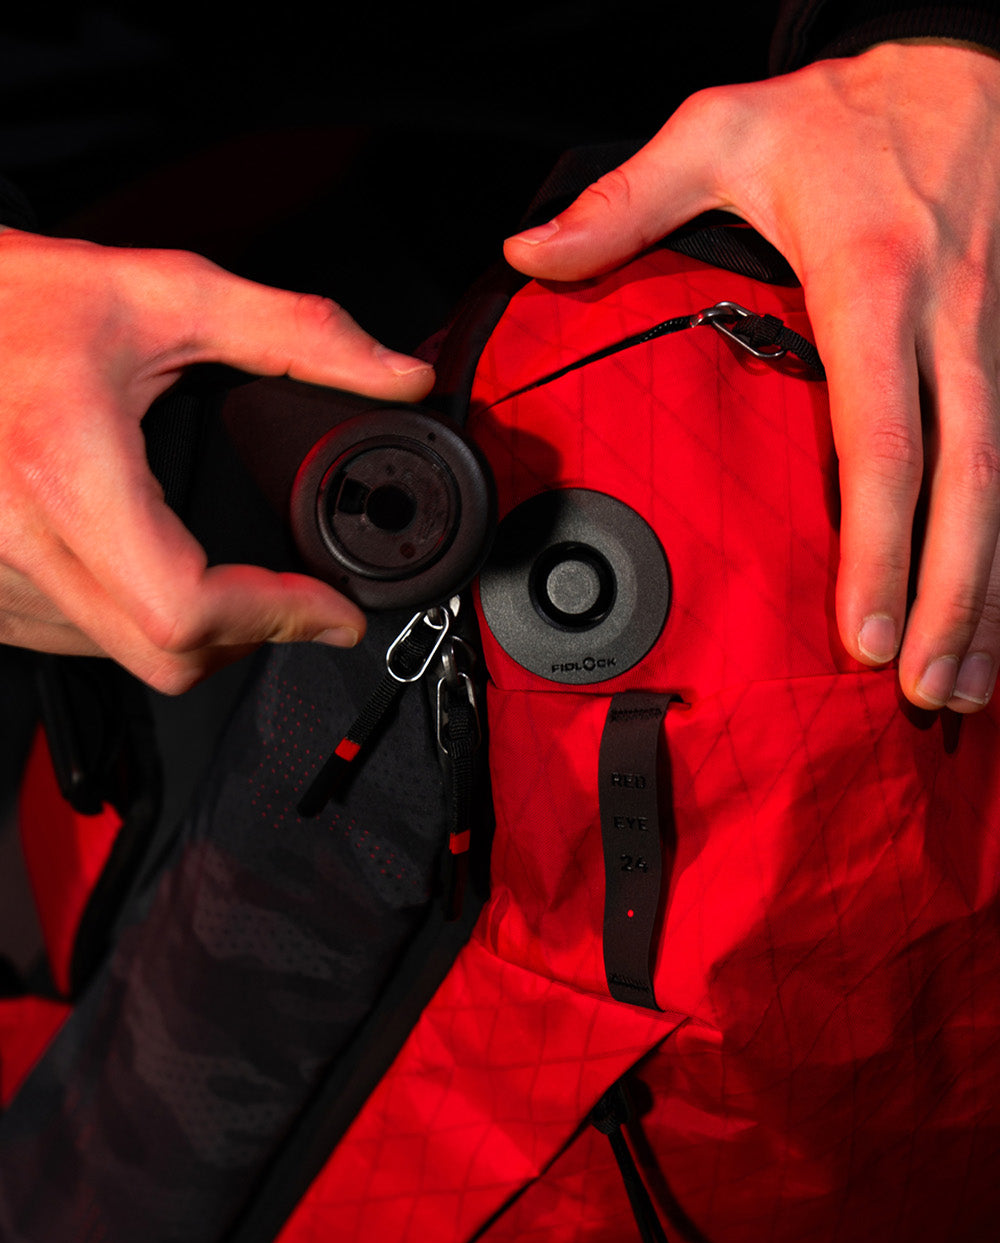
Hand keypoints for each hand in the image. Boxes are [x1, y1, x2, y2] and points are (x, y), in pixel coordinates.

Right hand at [0, 229, 433, 692]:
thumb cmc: (18, 301)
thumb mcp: (167, 296)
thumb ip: (297, 334)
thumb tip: (395, 374)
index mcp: (68, 471)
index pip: (187, 607)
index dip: (276, 619)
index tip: (330, 608)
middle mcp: (20, 539)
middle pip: (166, 656)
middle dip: (252, 636)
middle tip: (294, 600)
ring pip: (123, 656)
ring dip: (194, 633)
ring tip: (224, 578)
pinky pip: (76, 642)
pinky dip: (133, 623)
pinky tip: (151, 571)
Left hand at [505, 41, 999, 712]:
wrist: (961, 73)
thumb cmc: (842, 119)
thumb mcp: (724, 133)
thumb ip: (626, 200)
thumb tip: (530, 252)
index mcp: (870, 287)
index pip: (879, 439)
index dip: (876, 544)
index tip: (859, 632)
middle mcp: (948, 326)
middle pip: (964, 483)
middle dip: (947, 597)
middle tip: (919, 689)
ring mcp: (996, 343)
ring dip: (987, 592)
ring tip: (958, 685)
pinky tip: (985, 613)